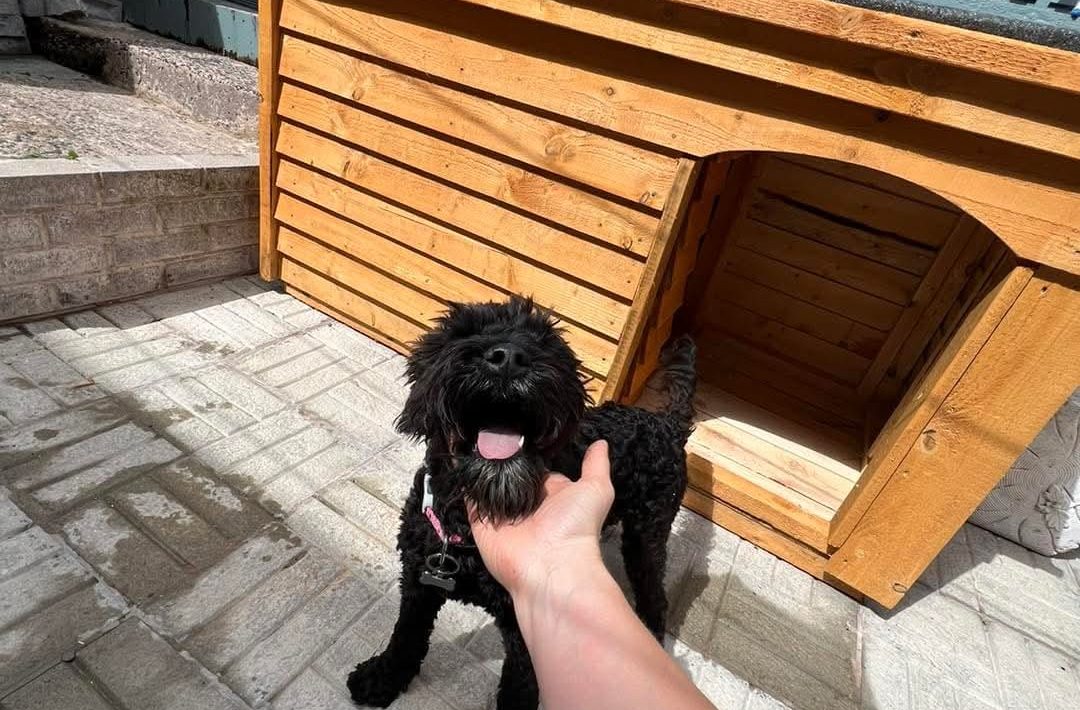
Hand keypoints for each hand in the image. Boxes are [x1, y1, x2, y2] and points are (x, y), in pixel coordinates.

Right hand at [468, 440, 613, 597]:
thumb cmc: (577, 528)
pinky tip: (459, 460)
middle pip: (509, 474)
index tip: (519, 427)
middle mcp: (525, 504)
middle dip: (502, 455)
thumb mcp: (594, 489)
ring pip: (487, 484)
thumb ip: (596, 466)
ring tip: (474, 439)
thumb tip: (601, 443)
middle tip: (493, 431)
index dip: (529, 450)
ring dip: (481, 465)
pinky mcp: (481, 523)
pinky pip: (469, 499)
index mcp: (550, 494)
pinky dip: (464, 483)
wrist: (551, 567)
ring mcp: (502, 514)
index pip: (536, 467)